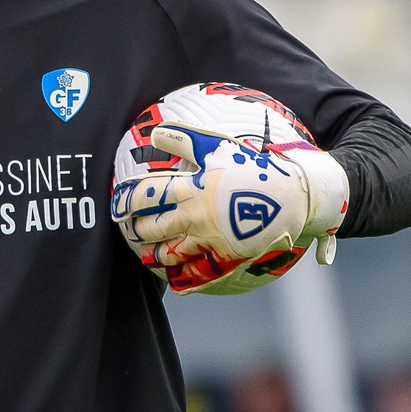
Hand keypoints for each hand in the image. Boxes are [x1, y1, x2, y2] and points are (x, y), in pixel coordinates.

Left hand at [111, 122, 348, 294]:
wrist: (295, 196)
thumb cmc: (256, 167)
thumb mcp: (219, 146)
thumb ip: (185, 139)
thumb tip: (155, 132)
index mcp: (191, 189)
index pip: (146, 197)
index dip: (125, 201)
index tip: (115, 203)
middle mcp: (195, 218)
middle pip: (150, 229)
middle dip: (132, 230)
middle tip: (124, 228)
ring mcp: (209, 242)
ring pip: (167, 255)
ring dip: (149, 255)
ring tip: (141, 253)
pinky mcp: (225, 258)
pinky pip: (196, 273)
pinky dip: (179, 278)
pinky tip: (171, 279)